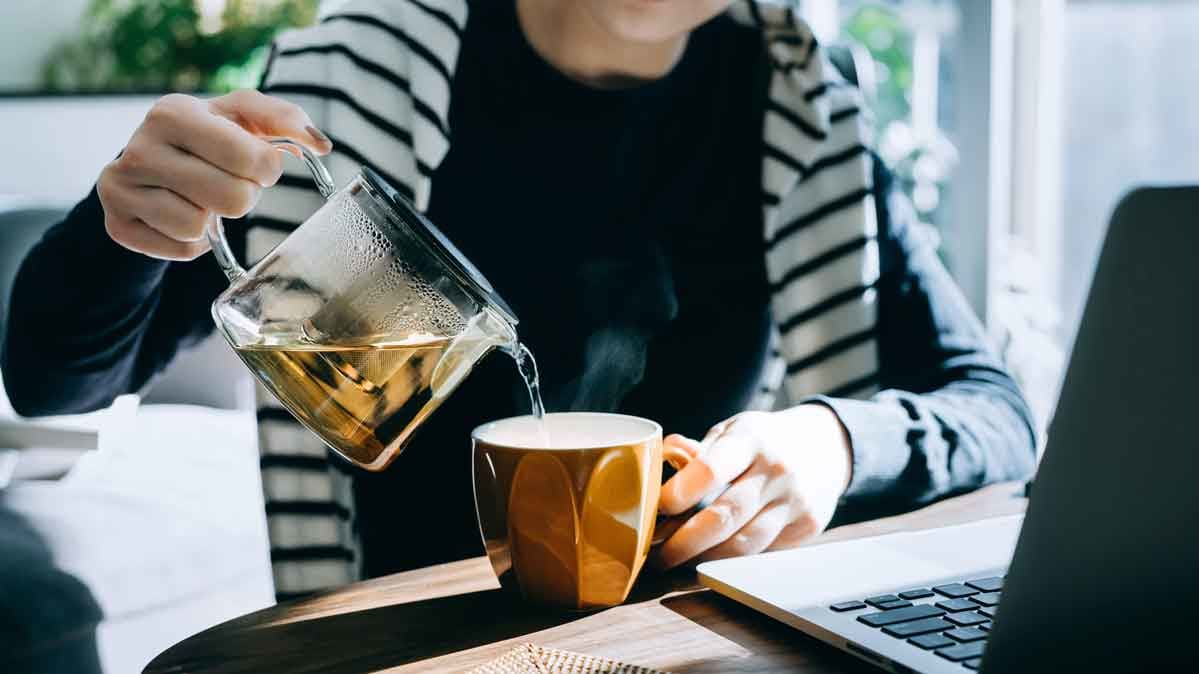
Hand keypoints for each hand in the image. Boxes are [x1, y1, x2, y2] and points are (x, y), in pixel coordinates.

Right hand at [97, 90, 331, 260]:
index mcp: (173, 112)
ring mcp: (121, 188)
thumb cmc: (208, 137)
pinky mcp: (117, 224)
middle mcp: (139, 148)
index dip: (266, 168)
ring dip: (214, 219)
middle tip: (228, 183)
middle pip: (232, 199)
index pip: (249, 158)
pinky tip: (182, 216)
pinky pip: (181, 250)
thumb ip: (285, 118)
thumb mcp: (242, 115)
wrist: (147, 162)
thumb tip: (321, 145)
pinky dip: (193, 242)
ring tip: (202, 198)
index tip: (258, 164)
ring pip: (200, 227)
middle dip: (243, 196)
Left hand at [655, 405, 852, 568]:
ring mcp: (795, 501)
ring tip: (677, 560)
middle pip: (724, 516)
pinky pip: (762, 551)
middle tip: (656, 554)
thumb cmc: (766, 439)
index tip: (658, 509)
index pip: (710, 470)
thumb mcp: (734, 429)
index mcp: (752, 438)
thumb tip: (663, 461)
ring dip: (704, 557)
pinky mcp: (806, 526)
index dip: (679, 494)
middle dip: (683, 541)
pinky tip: (710, 557)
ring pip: (743, 543)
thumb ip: (698, 450)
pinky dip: (732, 557)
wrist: (828, 446)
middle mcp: (777, 470)